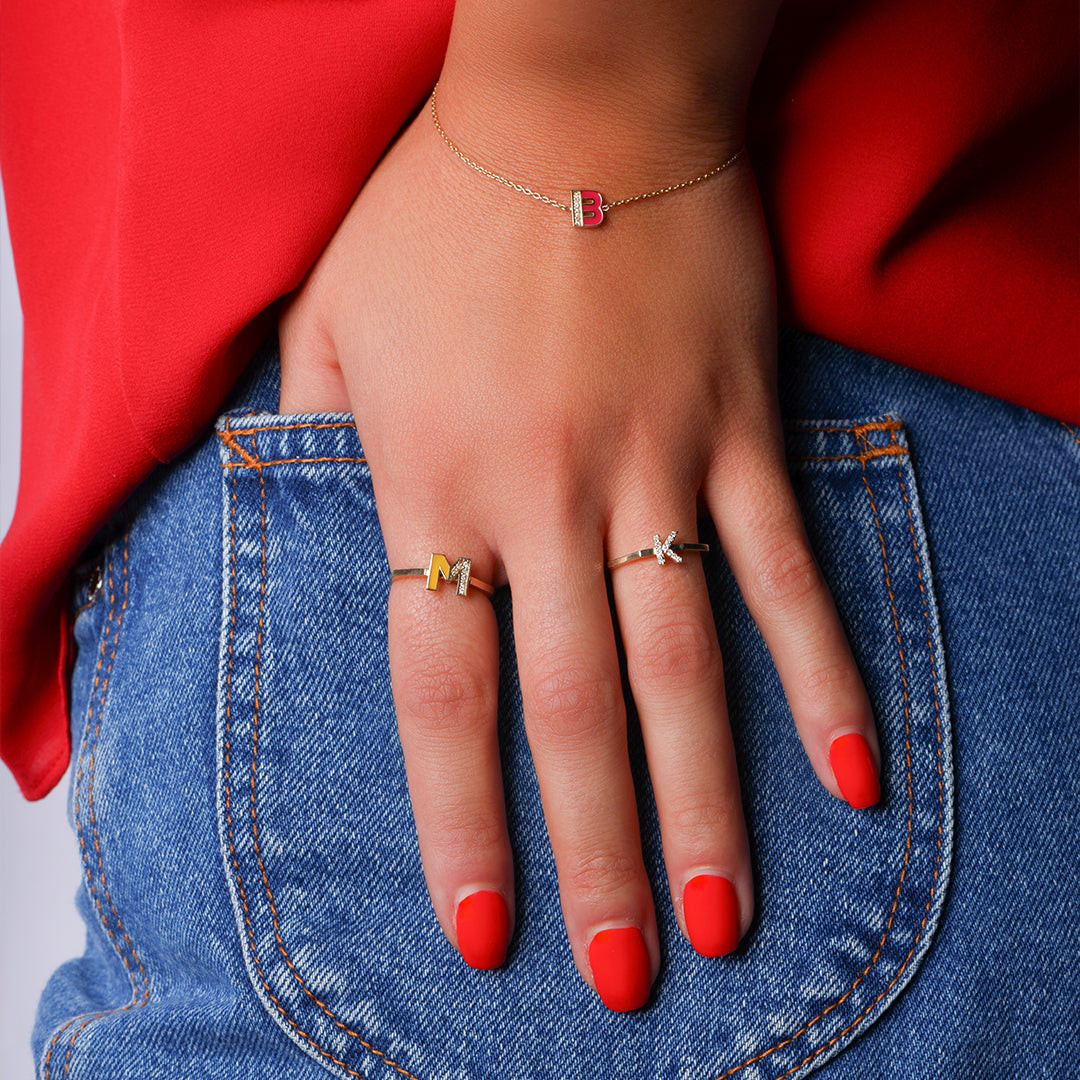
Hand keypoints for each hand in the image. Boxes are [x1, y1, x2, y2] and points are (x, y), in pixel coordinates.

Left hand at [278, 74, 878, 1009]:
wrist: (577, 99)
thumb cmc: (439, 209)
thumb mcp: (328, 321)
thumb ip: (309, 440)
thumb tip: (297, 522)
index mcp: (433, 485)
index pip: (439, 695)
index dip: (457, 824)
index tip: (483, 927)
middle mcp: (548, 499)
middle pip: (571, 715)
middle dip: (593, 857)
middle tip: (614, 976)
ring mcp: (658, 468)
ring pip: (686, 668)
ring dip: (707, 803)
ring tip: (722, 918)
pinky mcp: (743, 430)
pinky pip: (789, 569)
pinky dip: (822, 671)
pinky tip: (850, 769)